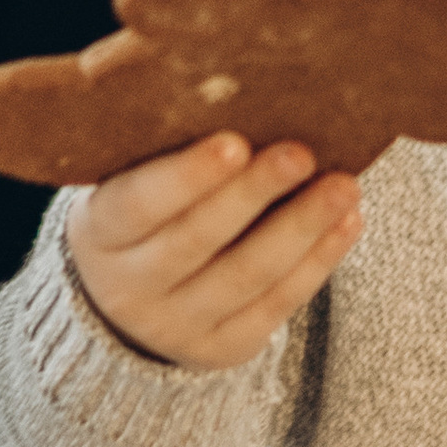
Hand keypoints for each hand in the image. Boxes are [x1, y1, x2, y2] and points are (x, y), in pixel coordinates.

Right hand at [67, 131, 361, 368]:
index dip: (187, 176)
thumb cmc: (145, 213)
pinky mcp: (222, 348)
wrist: (127, 301)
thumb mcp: (131, 182)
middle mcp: (130, 288)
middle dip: (254, 194)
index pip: (140, 203)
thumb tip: (249, 99)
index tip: (235, 143)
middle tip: (301, 154)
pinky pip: (276, 306)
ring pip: (246, 277)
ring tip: (344, 186)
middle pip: (197, 240)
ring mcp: (176, 326)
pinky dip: (318, 262)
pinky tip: (347, 223)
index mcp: (100, 233)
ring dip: (302, 228)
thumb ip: (171, 152)